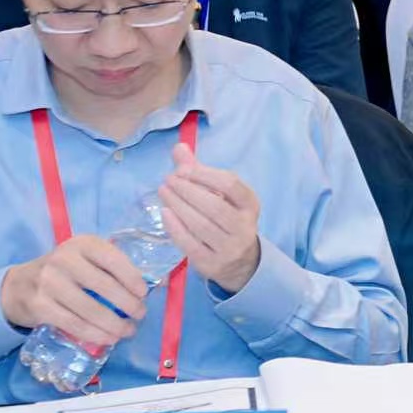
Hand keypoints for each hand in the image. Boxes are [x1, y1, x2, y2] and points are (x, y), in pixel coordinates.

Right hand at [0, 234, 148, 347]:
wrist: (17, 285)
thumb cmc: (64, 272)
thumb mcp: (86, 259)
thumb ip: (113, 267)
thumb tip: (156, 284)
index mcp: (82, 244)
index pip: (114, 259)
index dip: (133, 278)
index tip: (144, 293)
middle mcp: (64, 260)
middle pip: (104, 286)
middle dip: (128, 304)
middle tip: (140, 315)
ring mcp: (49, 283)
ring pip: (91, 309)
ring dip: (114, 324)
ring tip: (127, 330)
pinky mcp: (40, 306)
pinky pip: (74, 324)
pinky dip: (95, 334)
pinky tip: (108, 338)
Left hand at [158, 143, 262, 293]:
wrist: (240, 262)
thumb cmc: (227, 219)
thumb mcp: (221, 195)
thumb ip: (200, 172)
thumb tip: (178, 148)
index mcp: (250, 204)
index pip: (231, 185)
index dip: (205, 175)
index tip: (183, 169)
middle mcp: (244, 226)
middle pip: (214, 206)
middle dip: (188, 190)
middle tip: (168, 180)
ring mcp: (229, 248)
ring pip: (201, 225)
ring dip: (179, 206)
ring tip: (163, 192)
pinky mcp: (213, 264)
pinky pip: (191, 245)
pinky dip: (176, 228)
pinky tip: (165, 214)